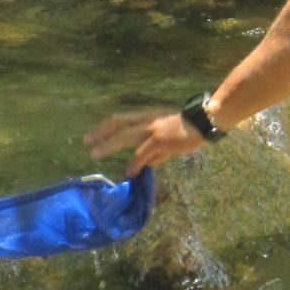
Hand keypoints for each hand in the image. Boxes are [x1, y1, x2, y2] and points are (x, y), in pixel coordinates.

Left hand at [85, 106, 207, 175]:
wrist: (203, 122)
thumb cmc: (187, 128)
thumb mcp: (166, 133)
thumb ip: (154, 150)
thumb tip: (143, 165)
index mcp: (146, 116)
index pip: (120, 119)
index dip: (104, 126)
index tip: (92, 134)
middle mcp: (146, 120)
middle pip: (117, 124)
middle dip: (100, 133)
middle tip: (86, 142)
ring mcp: (152, 130)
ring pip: (124, 136)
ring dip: (109, 146)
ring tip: (95, 154)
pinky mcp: (160, 141)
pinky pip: (142, 153)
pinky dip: (134, 163)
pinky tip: (129, 172)